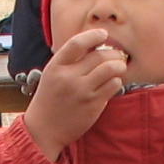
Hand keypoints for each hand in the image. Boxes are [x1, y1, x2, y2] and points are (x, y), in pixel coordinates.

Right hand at [24, 25, 128, 160]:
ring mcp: (82, 92)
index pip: (77, 43)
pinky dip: (116, 81)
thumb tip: (95, 46)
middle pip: (99, 55)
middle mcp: (69, 78)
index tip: (103, 34)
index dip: (93, 35)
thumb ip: (69, 61)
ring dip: (119, 65)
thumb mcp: (52, 75)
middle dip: (113, 52)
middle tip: (116, 55)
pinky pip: (113, 85)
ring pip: (111, 69)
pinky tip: (112, 83)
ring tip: (119, 67)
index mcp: (56, 67)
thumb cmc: (50, 99)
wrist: (44, 130)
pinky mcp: (93, 105)